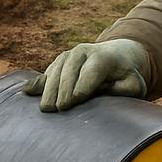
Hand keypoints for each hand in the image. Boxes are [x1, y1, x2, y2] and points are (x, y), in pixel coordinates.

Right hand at [23, 38, 150, 112]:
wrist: (118, 55)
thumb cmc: (126, 76)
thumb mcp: (134, 84)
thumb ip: (123, 89)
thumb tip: (105, 91)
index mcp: (103, 57)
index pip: (91, 72)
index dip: (82, 86)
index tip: (74, 101)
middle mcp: (83, 52)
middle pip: (70, 71)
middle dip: (63, 90)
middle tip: (58, 110)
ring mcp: (68, 55)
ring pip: (55, 70)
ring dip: (49, 89)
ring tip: (45, 108)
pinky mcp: (58, 63)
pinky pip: (47, 72)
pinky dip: (38, 82)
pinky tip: (27, 91)